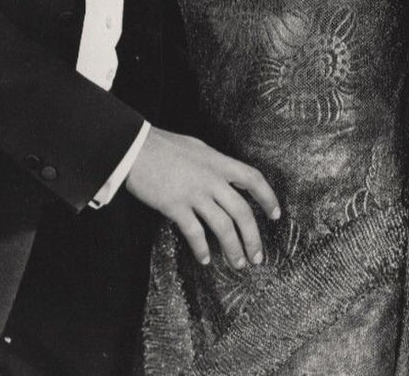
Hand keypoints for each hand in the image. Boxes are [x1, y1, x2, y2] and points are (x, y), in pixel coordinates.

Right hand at [124, 127, 279, 269]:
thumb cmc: (161, 145)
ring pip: (223, 226)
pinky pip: (195, 233)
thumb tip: (223, 176)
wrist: (133, 147)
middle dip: (253, 237)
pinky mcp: (175, 206)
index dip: (268, 197)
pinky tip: (205, 258)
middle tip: (257, 256)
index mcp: (218, 162)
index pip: (253, 179)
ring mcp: (194, 193)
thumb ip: (213, 164)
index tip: (275, 215)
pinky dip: (202, 249)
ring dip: (233, 248)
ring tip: (237, 263)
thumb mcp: (196, 148)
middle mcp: (211, 179)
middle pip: (242, 212)